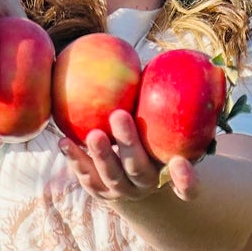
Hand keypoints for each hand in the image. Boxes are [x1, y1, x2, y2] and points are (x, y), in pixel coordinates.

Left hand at [58, 107, 198, 202]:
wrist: (128, 173)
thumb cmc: (148, 133)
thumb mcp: (161, 122)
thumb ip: (160, 100)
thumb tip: (156, 59)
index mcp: (169, 171)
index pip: (187, 186)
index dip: (186, 179)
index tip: (179, 163)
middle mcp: (146, 184)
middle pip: (139, 168)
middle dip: (129, 143)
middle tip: (119, 115)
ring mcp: (122, 191)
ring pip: (112, 176)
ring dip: (101, 155)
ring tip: (92, 134)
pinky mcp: (100, 191)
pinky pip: (88, 177)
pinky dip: (76, 160)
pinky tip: (64, 142)